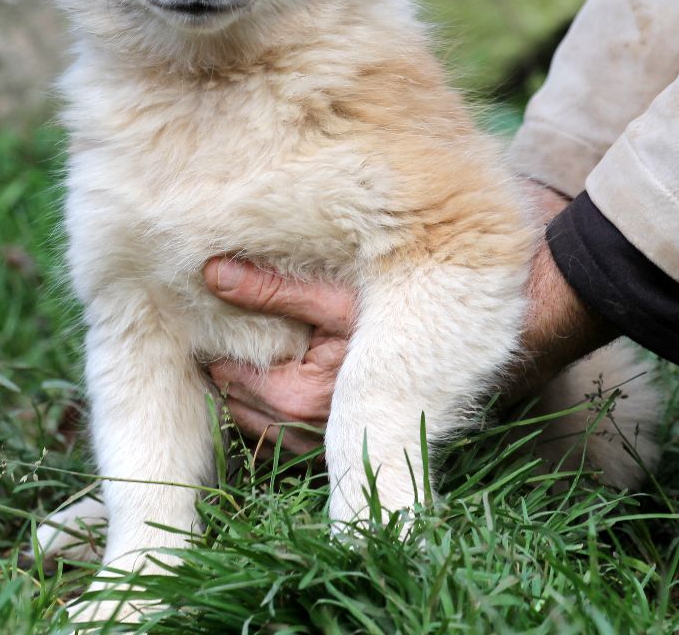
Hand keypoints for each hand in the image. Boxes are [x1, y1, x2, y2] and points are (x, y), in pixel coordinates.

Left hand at [205, 181, 616, 450]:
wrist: (506, 317)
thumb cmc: (420, 297)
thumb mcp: (342, 292)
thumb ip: (275, 288)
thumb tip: (210, 272)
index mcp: (333, 397)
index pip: (261, 395)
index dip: (228, 370)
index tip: (206, 344)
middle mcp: (345, 428)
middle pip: (266, 422)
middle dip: (233, 391)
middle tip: (207, 359)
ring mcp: (361, 433)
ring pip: (285, 439)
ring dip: (252, 412)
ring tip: (227, 376)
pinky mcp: (374, 427)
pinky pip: (311, 441)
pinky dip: (279, 423)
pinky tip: (265, 396)